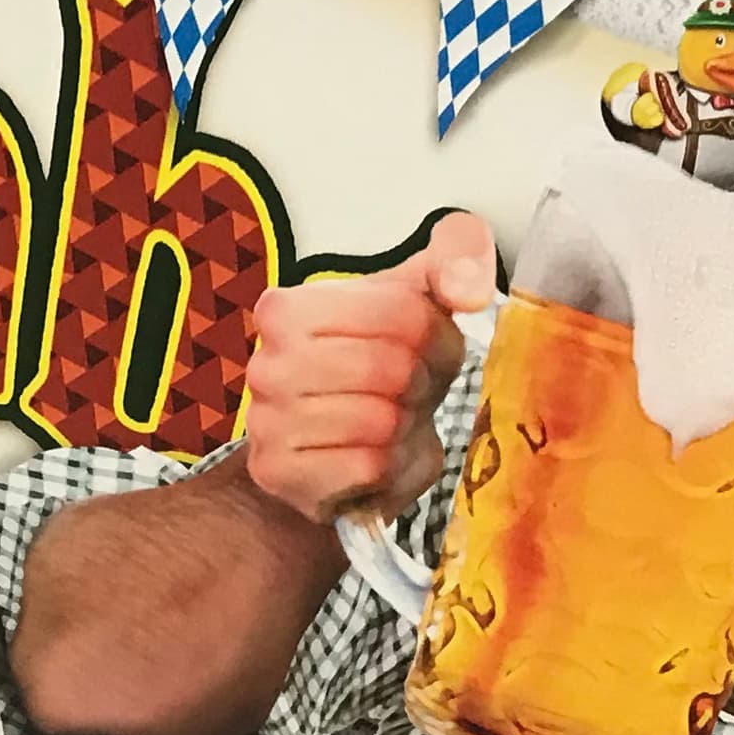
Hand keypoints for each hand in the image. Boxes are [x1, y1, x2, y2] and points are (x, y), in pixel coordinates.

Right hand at [239, 210, 496, 524]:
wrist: (333, 448)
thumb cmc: (377, 365)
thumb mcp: (417, 298)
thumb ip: (456, 259)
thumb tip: (468, 289)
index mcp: (289, 307)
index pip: (402, 314)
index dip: (435, 339)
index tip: (424, 352)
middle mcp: (267, 363)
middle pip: (391, 368)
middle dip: (419, 386)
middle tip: (407, 393)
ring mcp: (265, 423)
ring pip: (380, 423)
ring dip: (403, 430)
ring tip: (389, 424)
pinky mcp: (279, 475)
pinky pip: (368, 468)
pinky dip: (388, 469)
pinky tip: (373, 459)